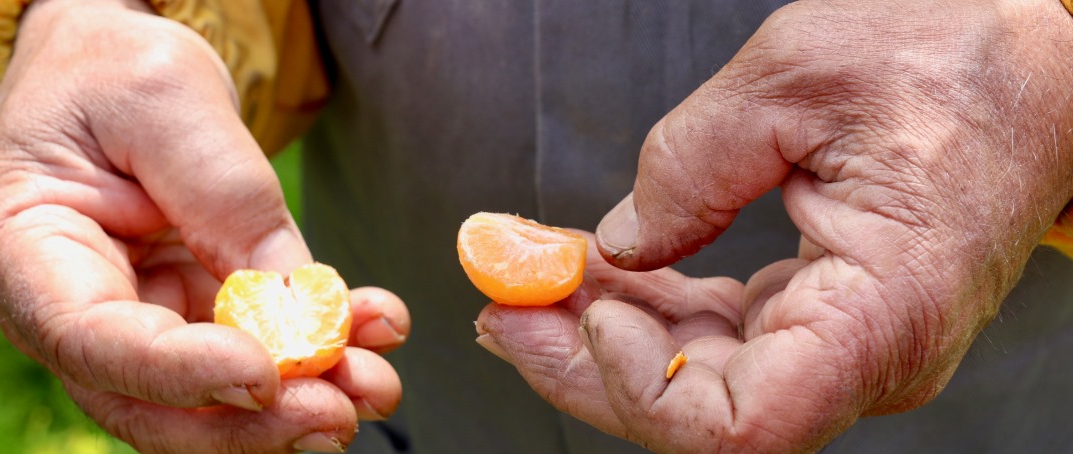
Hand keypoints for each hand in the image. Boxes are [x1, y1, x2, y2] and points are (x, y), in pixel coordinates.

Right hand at [0, 0, 408, 451]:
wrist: (113, 65)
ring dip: (298, 401)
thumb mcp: (168, 101)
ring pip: (210, 399)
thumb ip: (226, 200)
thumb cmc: (114, 70)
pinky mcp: (190, 318)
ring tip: (374, 382)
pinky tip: (375, 330)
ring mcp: (133, 322)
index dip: (182, 374)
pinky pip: (252, 354)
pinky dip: (315, 351)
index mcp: (23, 251)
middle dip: (251, 422)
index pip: (94, 341)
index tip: (264, 375)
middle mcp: (69, 309)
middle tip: (337, 411)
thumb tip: (297, 309)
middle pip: (152, 402)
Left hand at [477, 0, 1072, 450]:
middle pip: (702, 415)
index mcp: (881, 312)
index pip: (748, 428)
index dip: (648, 391)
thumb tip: (618, 243)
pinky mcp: (819, 315)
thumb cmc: (951, 65)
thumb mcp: (796, 77)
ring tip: (523, 284)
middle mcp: (865, 354)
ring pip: (700, 380)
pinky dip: (646, 308)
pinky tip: (588, 274)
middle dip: (586, 366)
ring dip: (600, 338)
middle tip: (500, 309)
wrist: (1032, 76)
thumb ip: (690, 166)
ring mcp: (840, 343)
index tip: (589, 311)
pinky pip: (718, 335)